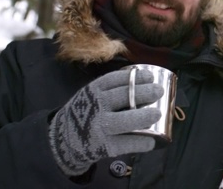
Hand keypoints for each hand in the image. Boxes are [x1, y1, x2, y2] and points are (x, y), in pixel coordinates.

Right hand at [48, 69, 163, 175]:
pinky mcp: (103, 147)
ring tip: (158, 113)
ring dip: (143, 117)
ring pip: (123, 121)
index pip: (115, 80)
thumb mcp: (92, 95)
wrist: (63, 140)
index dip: (135, 77)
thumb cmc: (86, 112)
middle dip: (143, 93)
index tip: (150, 76)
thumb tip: (146, 83)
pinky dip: (140, 142)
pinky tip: (151, 141)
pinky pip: (125, 144)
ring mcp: (99, 128)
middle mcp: (95, 107)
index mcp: (93, 91)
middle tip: (159, 91)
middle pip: (122, 98)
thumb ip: (112, 90)